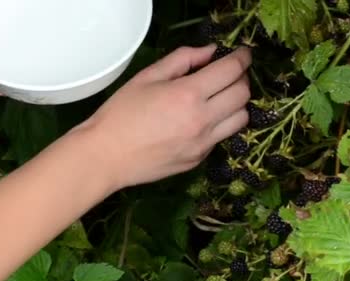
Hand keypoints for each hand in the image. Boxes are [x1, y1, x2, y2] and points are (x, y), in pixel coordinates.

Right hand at [81, 44, 251, 188]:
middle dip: (241, 79)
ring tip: (220, 98)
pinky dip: (219, 124)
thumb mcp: (148, 76)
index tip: (243, 55)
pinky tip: (201, 120)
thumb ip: (183, 59)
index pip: (232, 71)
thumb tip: (210, 52)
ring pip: (241, 119)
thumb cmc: (121, 113)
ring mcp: (203, 143)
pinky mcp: (199, 159)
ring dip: (237, 104)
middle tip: (229, 75)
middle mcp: (202, 120)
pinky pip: (221, 137)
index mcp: (188, 94)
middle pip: (243, 95)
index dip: (242, 59)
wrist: (107, 156)